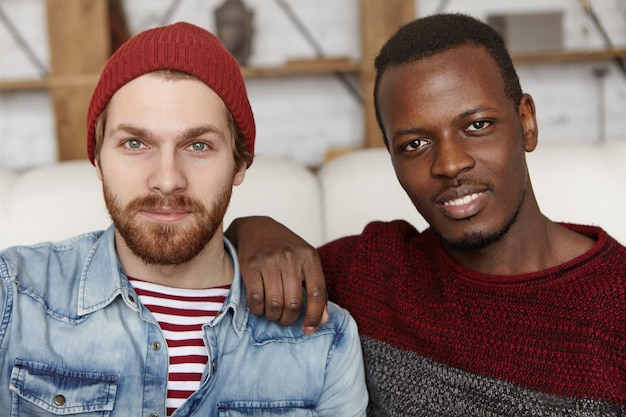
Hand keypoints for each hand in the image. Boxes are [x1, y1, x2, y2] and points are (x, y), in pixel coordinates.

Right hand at [225, 216, 328, 333]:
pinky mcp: (250, 265)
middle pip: (294, 302)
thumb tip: (322, 320)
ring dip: (274, 316)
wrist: (256, 228)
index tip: (309, 328)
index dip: (315, 315)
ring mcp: (269, 261)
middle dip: (289, 318)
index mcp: (309, 256)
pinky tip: (260, 308)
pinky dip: (258, 310)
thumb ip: (316, 288)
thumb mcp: (305, 262)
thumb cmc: (285, 248)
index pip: (318, 293)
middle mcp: (290, 257)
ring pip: (274, 304)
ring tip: (273, 315)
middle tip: (285, 320)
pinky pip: (256, 299)